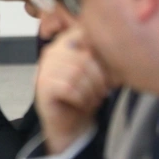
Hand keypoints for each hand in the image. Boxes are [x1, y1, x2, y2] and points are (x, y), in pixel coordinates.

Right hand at [34, 27, 108, 153]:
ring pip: (76, 74)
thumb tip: (115, 49)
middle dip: (99, 78)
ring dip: (91, 90)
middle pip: (83, 58)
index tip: (110, 73)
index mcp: (65, 42)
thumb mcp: (95, 70)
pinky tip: (82, 104)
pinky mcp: (42, 86)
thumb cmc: (83, 94)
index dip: (102, 55)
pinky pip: (68, 88)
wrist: (69, 121)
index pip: (86, 37)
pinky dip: (81, 99)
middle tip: (104, 91)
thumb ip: (100, 55)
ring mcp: (44, 68)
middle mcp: (52, 52)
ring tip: (94, 99)